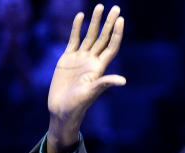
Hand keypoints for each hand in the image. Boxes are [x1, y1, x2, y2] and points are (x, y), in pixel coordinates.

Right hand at [46, 4, 125, 152]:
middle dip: (109, 23)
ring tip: (99, 6)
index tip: (121, 19)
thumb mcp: (91, 93)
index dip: (116, 33)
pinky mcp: (67, 59)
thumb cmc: (78, 105)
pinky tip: (80, 16)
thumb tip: (123, 81)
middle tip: (116, 8)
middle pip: (102, 38)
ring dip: (95, 22)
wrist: (62, 110)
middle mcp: (91, 61)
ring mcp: (80, 59)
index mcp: (99, 67)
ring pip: (89, 36)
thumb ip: (105, 84)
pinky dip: (77, 28)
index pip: (111, 46)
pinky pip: (73, 40)